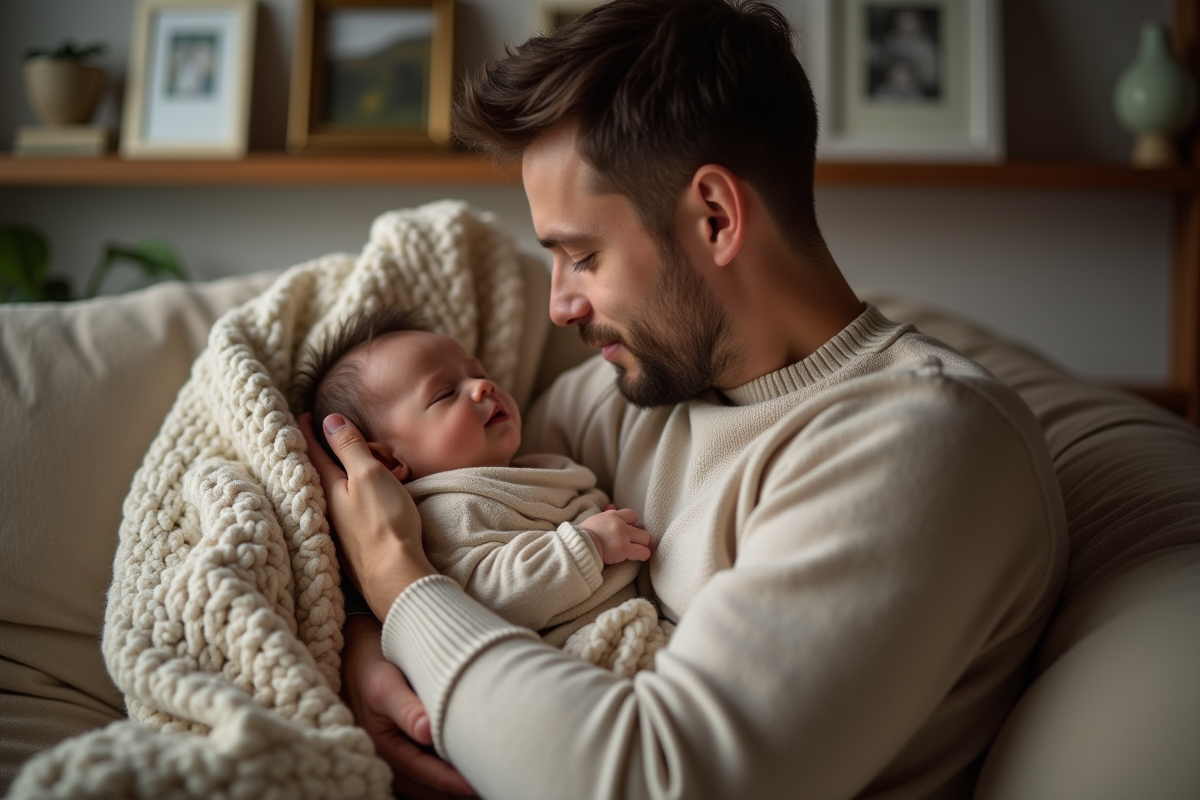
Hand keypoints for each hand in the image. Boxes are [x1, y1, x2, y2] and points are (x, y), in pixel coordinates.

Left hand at [300, 412, 436, 618]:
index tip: (306, 416)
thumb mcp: (369, 475)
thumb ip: (349, 448)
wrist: (396, 576)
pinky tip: (360, 499)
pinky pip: (345, 510)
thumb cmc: (384, 523)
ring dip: (342, 476)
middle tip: (338, 438)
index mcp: (326, 487)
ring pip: (334, 492)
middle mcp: (325, 508)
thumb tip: (330, 421)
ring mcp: (336, 529)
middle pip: (322, 472)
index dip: (309, 431)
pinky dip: (351, 497)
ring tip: (357, 465)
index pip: (312, 451)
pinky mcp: (351, 544)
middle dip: (329, 453)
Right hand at [342, 615, 475, 798]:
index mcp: (382, 746)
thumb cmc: (372, 664)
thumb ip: (406, 708)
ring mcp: (396, 753)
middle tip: (488, 781)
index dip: (450, 782)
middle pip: (425, 786)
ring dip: (450, 785)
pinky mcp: (405, 744)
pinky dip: (445, 771)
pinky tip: (468, 762)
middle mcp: (387, 756)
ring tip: (482, 776)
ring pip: (426, 782)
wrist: (356, 650)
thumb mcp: (385, 684)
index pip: (422, 773)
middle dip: (453, 789)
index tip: (477, 785)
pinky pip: (426, 769)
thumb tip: (428, 732)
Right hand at [580, 507, 650, 563]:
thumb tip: (612, 505)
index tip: (629, 532)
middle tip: (634, 544)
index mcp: (612, 515)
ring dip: (642, 546)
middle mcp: (619, 523)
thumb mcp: (594, 520)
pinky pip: (642, 552)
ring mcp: (622, 536)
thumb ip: (605, 515)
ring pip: (645, 539)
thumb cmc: (582, 536)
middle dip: (639, 537)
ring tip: (637, 552)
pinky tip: (640, 557)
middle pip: (641, 529)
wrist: (577, 546)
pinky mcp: (623, 549)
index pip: (632, 515)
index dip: (633, 524)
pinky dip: (643, 555)